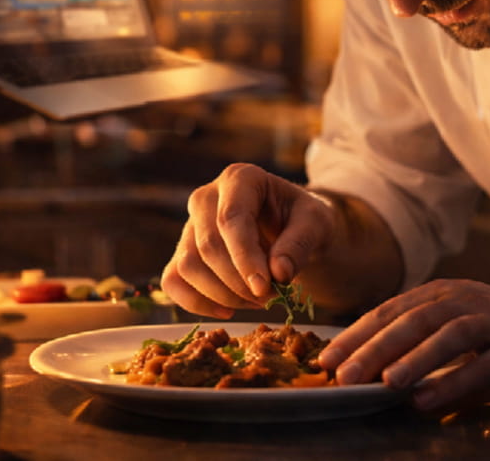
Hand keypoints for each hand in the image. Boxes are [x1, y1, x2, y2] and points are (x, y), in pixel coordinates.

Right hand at [160, 163, 336, 318]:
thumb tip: (279, 273)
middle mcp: (206, 196)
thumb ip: (300, 243)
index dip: (245, 258)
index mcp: (240, 178)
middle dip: (238, 282)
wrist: (291, 227)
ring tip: (257, 301)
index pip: (231, 220)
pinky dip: (196, 303)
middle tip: (271, 297)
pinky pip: (173, 282)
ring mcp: (189, 225)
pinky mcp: (182, 252)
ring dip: (222, 295)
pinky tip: (227, 310)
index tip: (265, 288)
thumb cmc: (302, 219)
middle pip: (208, 246)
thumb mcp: (316, 224)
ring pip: (187, 266)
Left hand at [316, 279, 489, 410]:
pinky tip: (428, 401)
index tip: (326, 359)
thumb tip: (364, 366)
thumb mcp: (456, 322)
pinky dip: (455, 383)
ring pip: (451, 335)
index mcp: (445, 292)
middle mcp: (468, 300)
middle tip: (344, 376)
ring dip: (415, 359)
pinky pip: (486, 365)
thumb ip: (418, 336)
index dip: (358, 333)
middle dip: (376, 347)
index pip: (392, 309)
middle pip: (415, 319)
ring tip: (385, 383)